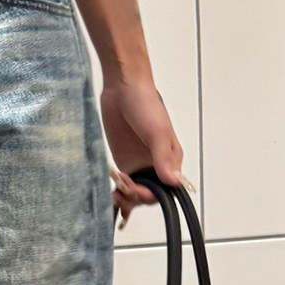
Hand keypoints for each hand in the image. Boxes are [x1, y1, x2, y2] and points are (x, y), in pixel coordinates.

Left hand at [100, 77, 192, 227]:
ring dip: (125, 198)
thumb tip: (174, 181)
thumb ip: (163, 158)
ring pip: (135, 193)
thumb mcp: (156, 131)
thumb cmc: (145, 103)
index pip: (164, 190)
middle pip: (148, 195)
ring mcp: (139, 164)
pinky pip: (122, 184)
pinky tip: (110, 192)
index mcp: (170, 160)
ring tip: (114, 193)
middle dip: (135, 198)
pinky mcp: (123, 161)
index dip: (149, 195)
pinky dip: (118, 190)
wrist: (122, 87)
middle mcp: (156, 165)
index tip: (135, 189)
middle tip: (120, 190)